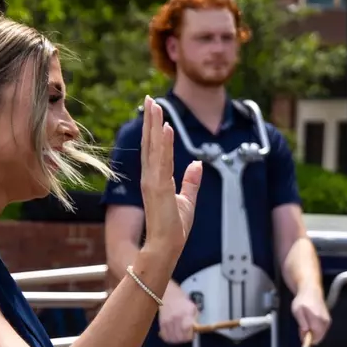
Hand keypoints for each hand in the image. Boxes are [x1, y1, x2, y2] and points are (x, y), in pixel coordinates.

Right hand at [139, 96, 202, 256]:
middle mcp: (150, 177)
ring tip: (154, 104)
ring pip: (153, 147)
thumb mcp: (187, 200)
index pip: (154, 149)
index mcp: (156, 179)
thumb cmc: (174, 229)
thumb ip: (191, 181)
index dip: (154, 130)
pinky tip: (165, 127)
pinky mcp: (157, 187)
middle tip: (149, 98)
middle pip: (150, 143)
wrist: (166, 247)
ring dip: (154, 124)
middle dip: (150, 120)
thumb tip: (197, 163)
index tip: (155, 111)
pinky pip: (162, 160)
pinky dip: (164, 143)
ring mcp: (152, 181)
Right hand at [158, 287, 198, 344]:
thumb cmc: (182, 302)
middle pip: (180, 337)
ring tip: (180, 336)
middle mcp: (176, 318)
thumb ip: (195, 320)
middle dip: (185, 339)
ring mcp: (168, 321)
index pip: (187, 329)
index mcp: (186, 313)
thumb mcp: (193, 308)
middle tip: (186, 336)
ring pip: (172, 338)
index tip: (192, 335)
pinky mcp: (161, 324)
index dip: (190, 335)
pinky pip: (165, 336)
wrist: (168, 295)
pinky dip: (169, 338)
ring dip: (177, 340)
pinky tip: (173, 335)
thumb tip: (196, 331)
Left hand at [291, 284, 331, 346]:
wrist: (311, 290)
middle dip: (310, 337)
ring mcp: (327, 320)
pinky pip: (322, 330)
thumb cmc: (303, 300)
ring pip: (320, 334)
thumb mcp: (297, 312)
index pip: (315, 338)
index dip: (308, 341)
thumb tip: (305, 334)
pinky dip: (316, 329)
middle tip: (302, 329)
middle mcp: (325, 321)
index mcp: (317, 319)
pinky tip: (310, 322)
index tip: (302, 339)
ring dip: (312, 333)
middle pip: (318, 338)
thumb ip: (302, 324)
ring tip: (305, 323)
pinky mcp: (328, 320)